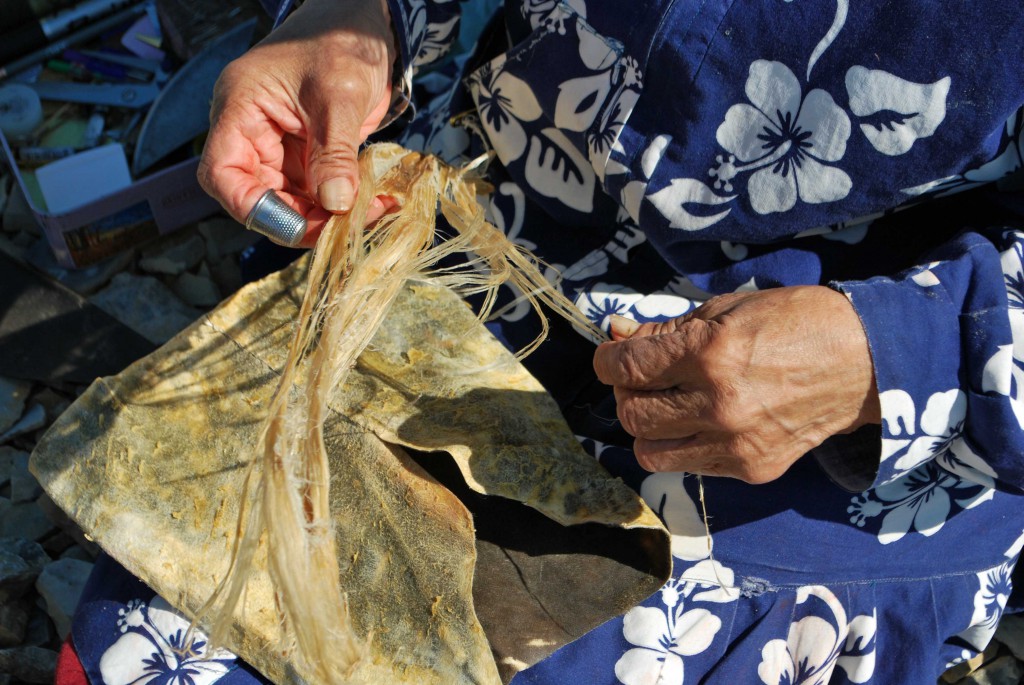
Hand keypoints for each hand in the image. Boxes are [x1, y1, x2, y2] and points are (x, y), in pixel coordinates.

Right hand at [197, 0, 396, 246]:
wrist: (365, 25)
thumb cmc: (341, 40)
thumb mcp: (340, 95)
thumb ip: (335, 151)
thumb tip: (335, 204)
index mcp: (240, 109)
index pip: (222, 173)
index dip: (252, 207)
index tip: (295, 224)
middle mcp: (252, 132)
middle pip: (259, 195)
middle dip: (302, 218)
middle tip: (348, 225)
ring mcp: (280, 144)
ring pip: (292, 199)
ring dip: (328, 215)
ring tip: (373, 211)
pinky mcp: (308, 153)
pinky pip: (318, 189)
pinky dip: (344, 201)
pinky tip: (376, 202)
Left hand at [593, 286, 880, 482]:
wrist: (865, 363)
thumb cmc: (796, 322)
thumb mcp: (726, 309)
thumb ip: (667, 330)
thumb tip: (618, 338)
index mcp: (710, 354)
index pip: (628, 369)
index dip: (606, 362)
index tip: (609, 357)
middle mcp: (719, 405)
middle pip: (632, 416)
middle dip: (626, 395)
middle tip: (641, 380)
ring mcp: (735, 444)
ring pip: (650, 453)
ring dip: (648, 428)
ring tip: (667, 406)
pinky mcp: (751, 469)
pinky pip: (690, 465)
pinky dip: (684, 444)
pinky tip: (703, 420)